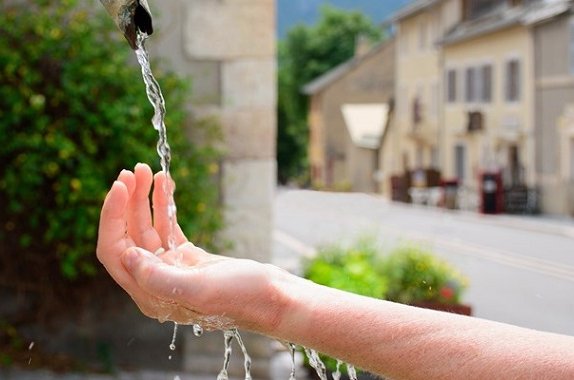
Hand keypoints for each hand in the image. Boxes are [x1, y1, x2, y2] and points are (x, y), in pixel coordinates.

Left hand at [96, 164, 282, 330]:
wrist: (275, 298)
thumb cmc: (243, 297)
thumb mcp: (201, 288)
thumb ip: (159, 278)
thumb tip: (128, 256)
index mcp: (151, 295)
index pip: (116, 252)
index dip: (112, 217)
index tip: (120, 186)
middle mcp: (156, 282)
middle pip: (129, 236)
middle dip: (128, 201)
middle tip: (133, 170)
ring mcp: (173, 268)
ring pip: (148, 227)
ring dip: (144, 198)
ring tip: (146, 170)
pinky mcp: (189, 258)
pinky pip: (168, 226)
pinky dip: (164, 204)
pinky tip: (164, 183)